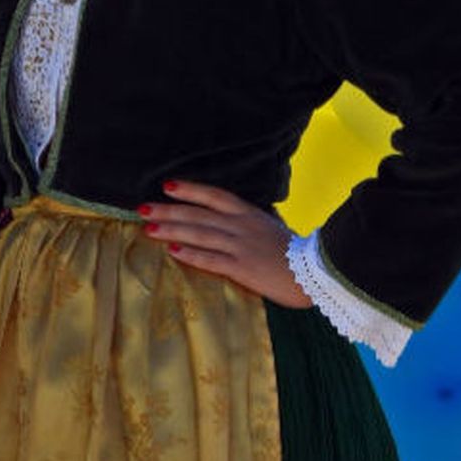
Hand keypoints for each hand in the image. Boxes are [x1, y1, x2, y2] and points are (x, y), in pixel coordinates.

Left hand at [140, 179, 311, 308]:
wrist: (318, 274)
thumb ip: (254, 220)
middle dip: (168, 211)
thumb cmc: (297, 252)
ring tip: (148, 228)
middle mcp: (241, 226)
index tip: (167, 186)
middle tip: (142, 208)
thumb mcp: (274, 227)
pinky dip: (191, 255)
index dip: (190, 190)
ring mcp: (241, 246)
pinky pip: (212, 259)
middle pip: (198, 214)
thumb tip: (236, 213)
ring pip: (200, 234)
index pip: (215, 196)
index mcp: (249, 214)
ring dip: (172, 230)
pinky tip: (172, 252)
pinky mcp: (243, 268)